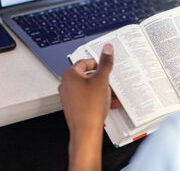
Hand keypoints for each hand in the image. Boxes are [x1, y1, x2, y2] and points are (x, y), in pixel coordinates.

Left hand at [59, 44, 114, 170]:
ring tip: (112, 94)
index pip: (85, 62)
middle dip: (102, 79)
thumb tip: (107, 49)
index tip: (107, 67)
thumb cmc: (90, 107)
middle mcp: (66, 84)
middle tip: (111, 82)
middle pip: (88, 75)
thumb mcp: (102, 80)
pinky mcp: (74, 106)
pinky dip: (98, 98)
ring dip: (102, 89)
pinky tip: (109, 103)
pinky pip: (88, 97)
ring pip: (89, 87)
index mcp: (70, 75)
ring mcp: (69, 96)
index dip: (99, 64)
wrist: (86, 130)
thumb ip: (105, 63)